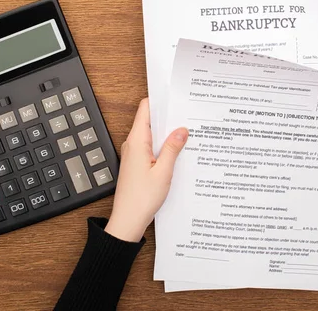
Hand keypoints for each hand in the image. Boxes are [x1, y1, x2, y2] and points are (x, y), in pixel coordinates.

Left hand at [105, 98, 188, 241]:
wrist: (128, 220)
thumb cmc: (142, 199)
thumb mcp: (164, 171)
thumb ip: (173, 148)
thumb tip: (182, 129)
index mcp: (137, 141)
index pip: (146, 109)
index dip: (160, 101)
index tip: (176, 97)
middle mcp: (133, 144)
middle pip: (151, 121)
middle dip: (169, 118)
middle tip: (189, 116)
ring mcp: (134, 154)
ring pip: (153, 135)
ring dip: (168, 135)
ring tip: (187, 133)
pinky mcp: (137, 164)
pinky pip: (152, 148)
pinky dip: (164, 147)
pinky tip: (178, 152)